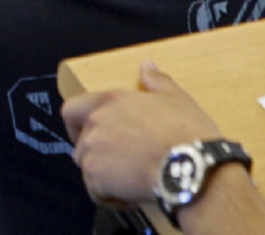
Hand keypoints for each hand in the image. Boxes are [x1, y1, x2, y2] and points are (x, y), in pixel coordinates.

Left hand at [63, 62, 222, 206]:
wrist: (192, 168)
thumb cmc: (188, 134)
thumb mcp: (177, 100)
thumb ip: (157, 81)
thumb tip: (147, 66)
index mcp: (110, 101)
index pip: (71, 109)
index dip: (76, 125)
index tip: (91, 136)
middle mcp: (95, 123)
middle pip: (80, 143)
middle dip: (97, 156)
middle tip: (122, 164)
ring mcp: (92, 150)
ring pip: (88, 169)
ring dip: (105, 177)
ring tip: (133, 181)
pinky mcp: (95, 177)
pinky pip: (96, 192)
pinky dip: (111, 198)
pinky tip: (133, 196)